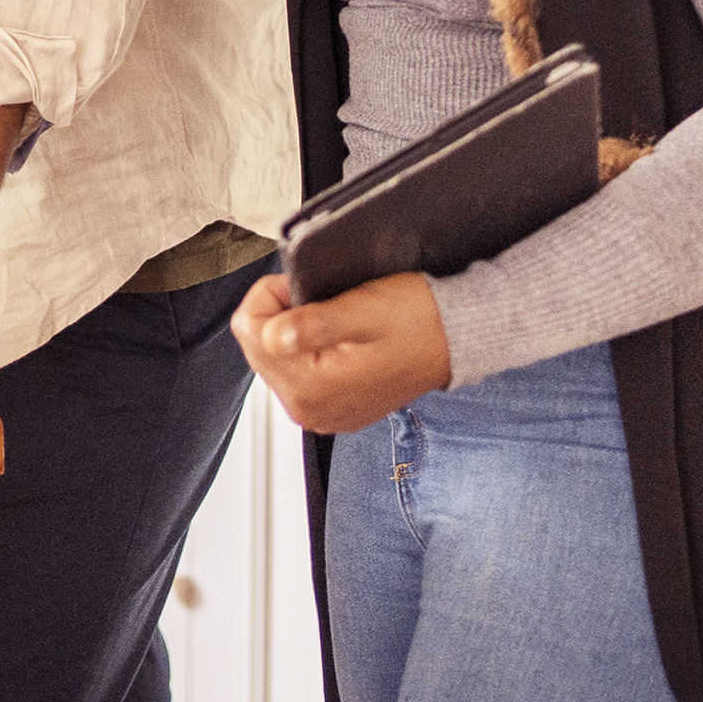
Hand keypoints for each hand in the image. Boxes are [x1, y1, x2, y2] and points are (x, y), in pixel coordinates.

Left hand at [230, 270, 453, 435]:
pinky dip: (307, 348)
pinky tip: (337, 339)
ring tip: (333, 320)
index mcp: (311, 389)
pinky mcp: (329, 406)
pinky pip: (294, 370)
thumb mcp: (362, 311)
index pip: (248, 328)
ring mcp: (318, 412)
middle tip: (322, 303)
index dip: (273, 295)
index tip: (304, 289)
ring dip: (293, 331)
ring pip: (272, 355)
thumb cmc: (417, 321)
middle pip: (255, 344)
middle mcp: (309, 409)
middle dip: (281, 314)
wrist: (454, 340)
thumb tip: (270, 335)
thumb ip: (312, 324)